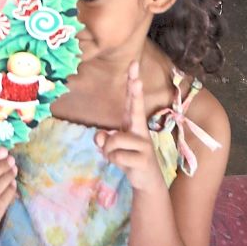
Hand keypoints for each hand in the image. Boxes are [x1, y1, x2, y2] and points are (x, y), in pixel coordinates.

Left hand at [95, 62, 165, 194]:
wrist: (146, 181)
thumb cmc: (128, 157)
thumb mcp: (111, 147)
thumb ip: (103, 139)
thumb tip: (100, 137)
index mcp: (133, 122)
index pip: (132, 99)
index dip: (132, 82)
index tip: (133, 64)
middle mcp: (140, 129)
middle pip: (137, 107)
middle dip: (136, 91)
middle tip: (137, 75)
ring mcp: (144, 143)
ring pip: (113, 140)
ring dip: (108, 151)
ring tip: (117, 156)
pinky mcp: (143, 158)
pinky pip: (115, 155)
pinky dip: (113, 161)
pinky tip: (124, 165)